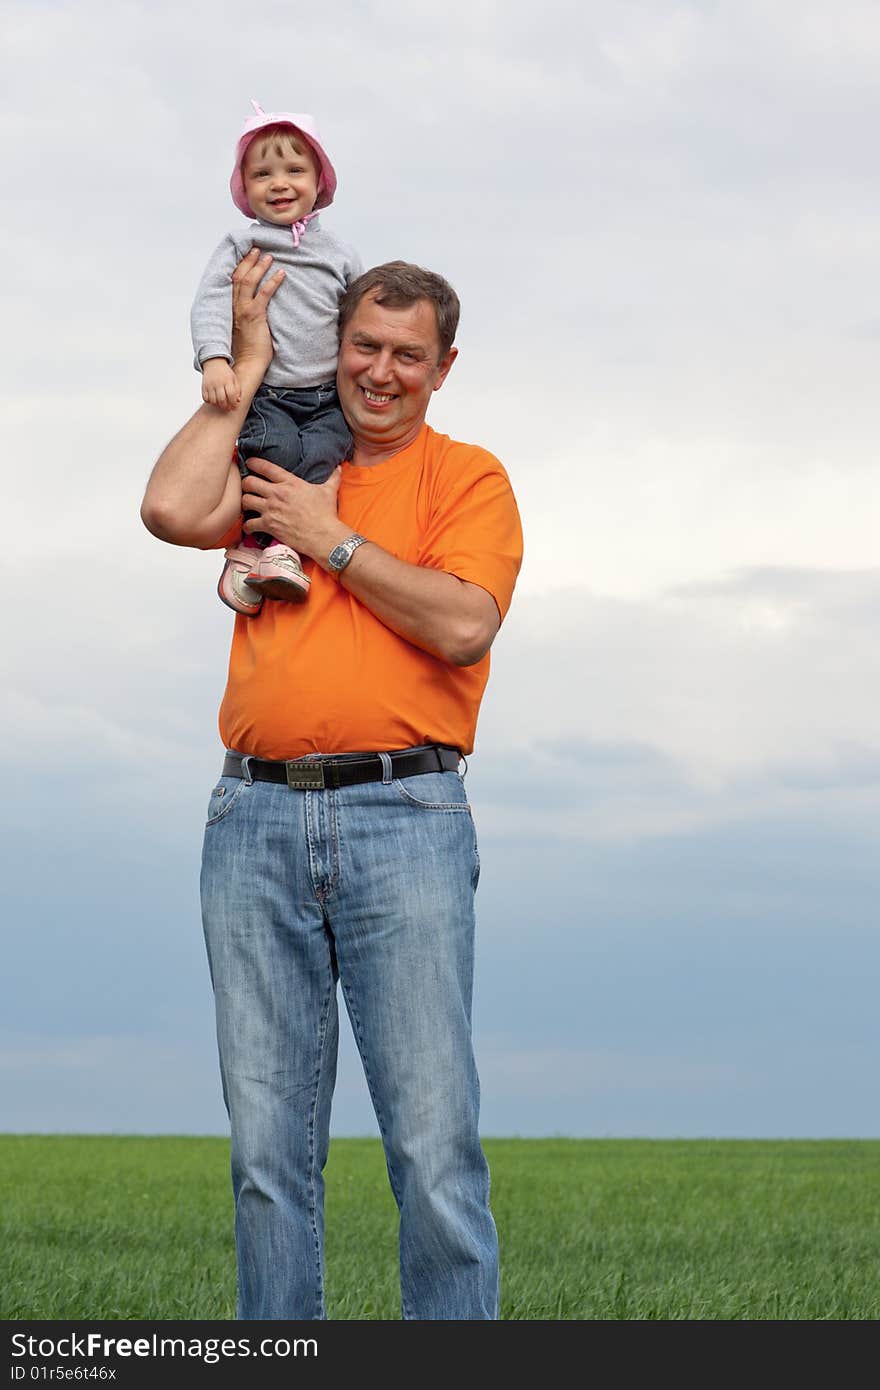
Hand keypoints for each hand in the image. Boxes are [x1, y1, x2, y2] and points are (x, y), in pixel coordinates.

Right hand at [201, 359, 240, 410]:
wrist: (214, 363)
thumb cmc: (226, 373)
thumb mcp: (234, 379)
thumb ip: (238, 390)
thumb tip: (238, 401)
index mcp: (228, 380)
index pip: (231, 395)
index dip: (233, 403)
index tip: (234, 407)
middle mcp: (218, 383)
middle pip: (222, 399)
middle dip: (226, 406)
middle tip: (228, 408)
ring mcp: (210, 385)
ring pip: (213, 400)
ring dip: (217, 405)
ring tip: (221, 404)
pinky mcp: (204, 386)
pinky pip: (205, 398)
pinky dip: (209, 402)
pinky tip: (213, 400)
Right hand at [230, 248, 285, 374]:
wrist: (246, 366)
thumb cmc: (247, 352)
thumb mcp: (244, 329)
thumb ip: (246, 316)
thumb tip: (256, 309)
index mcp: (230, 309)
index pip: (232, 282)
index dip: (239, 267)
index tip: (246, 256)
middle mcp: (234, 307)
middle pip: (239, 276)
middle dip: (248, 261)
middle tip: (257, 249)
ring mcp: (243, 311)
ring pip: (248, 281)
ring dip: (259, 267)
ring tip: (269, 257)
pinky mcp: (255, 316)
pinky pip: (264, 294)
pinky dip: (273, 282)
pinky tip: (281, 274)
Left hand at [242, 459, 347, 561]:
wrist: (323, 535)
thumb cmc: (326, 514)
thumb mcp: (329, 491)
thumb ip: (332, 477)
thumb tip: (339, 468)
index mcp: (290, 482)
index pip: (265, 467)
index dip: (254, 463)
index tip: (249, 463)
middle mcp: (277, 494)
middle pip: (249, 482)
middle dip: (246, 483)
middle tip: (247, 487)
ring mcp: (271, 510)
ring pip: (245, 501)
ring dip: (244, 503)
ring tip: (247, 505)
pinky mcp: (269, 525)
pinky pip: (249, 524)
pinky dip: (247, 526)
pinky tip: (249, 527)